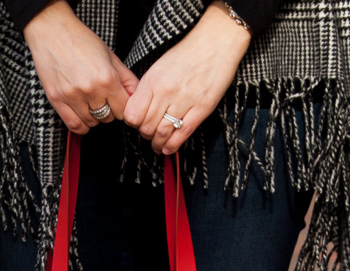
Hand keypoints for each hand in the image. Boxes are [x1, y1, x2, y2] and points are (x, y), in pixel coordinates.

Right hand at [23, 0, 139, 133]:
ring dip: (94, 117)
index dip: (123, 106)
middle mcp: (91, 90)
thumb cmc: (80, 39)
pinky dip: (82, 125)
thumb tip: (136, 96)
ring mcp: (73, 97)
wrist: (51, 30)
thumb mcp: (110, 55)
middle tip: (103, 98)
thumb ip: (126, 78)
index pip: (123, 110)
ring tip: (91, 103)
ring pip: (92, 123)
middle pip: (108, 118)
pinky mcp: (57, 100)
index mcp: (106, 78)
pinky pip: (75, 126)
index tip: (118, 101)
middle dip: (109, 110)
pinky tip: (83, 115)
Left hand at [123, 1, 250, 154]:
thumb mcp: (160, 66)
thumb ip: (148, 88)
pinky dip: (173, 145)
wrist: (215, 42)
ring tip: (158, 146)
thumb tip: (139, 109)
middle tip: (149, 135)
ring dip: (158, 144)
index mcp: (153, 81)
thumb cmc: (188, 53)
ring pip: (162, 134)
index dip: (133, 123)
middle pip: (146, 127)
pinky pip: (182, 134)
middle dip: (145, 136)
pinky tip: (169, 149)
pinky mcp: (201, 108)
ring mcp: (184, 101)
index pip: (133, 114)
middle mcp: (166, 93)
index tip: (137, 123)